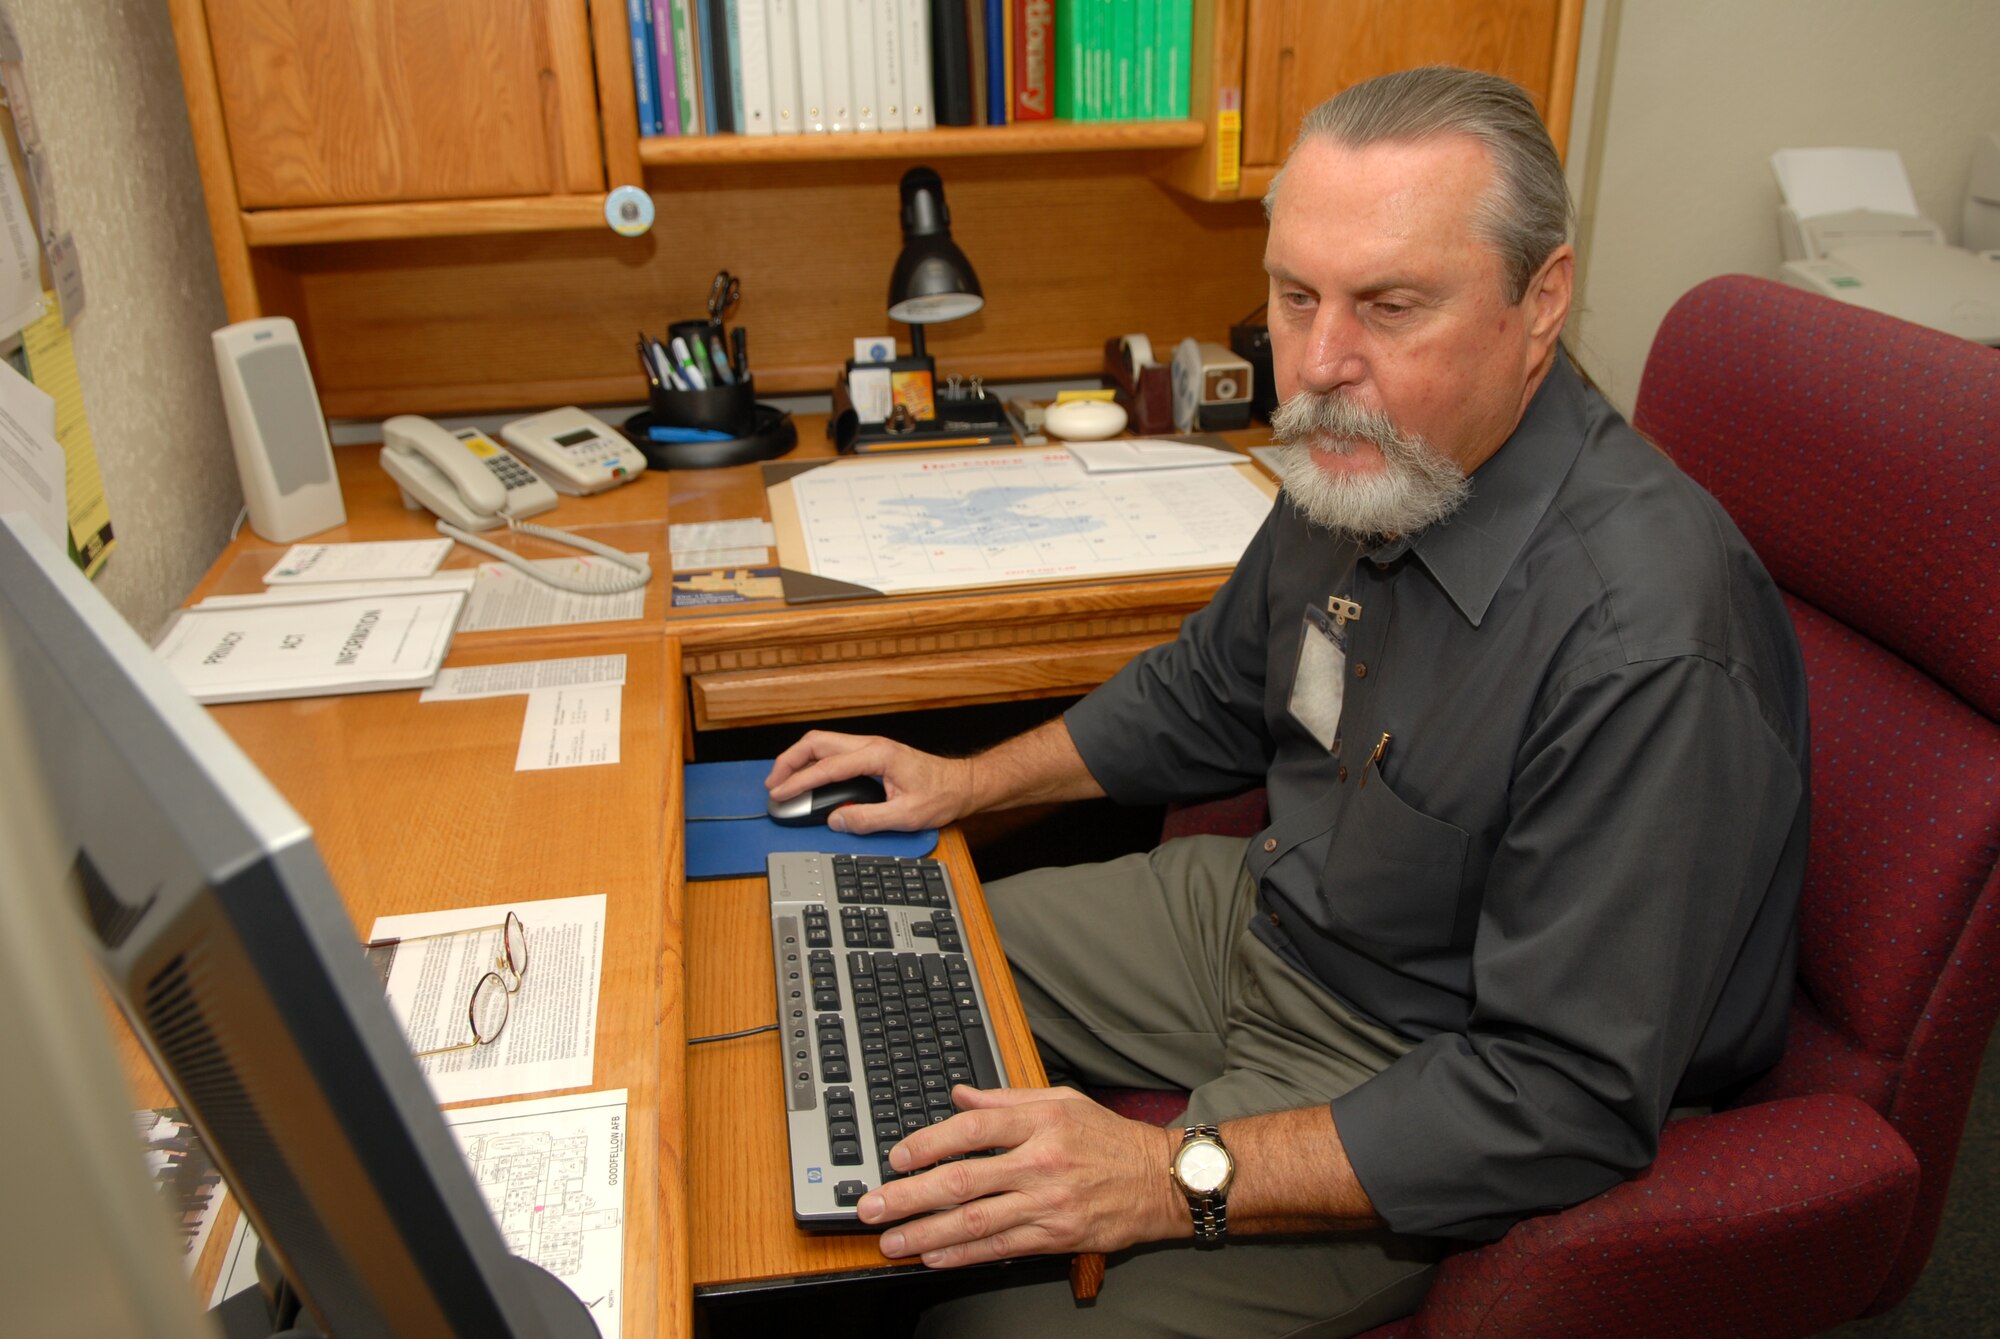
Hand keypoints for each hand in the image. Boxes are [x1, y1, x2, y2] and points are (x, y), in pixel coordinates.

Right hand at [765, 730, 974, 833]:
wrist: (962, 784)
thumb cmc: (941, 795)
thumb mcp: (906, 815)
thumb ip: (867, 819)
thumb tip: (836, 820)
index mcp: (878, 755)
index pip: (827, 766)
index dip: (799, 781)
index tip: (780, 794)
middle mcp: (871, 745)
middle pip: (817, 742)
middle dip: (789, 761)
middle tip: (772, 784)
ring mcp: (871, 747)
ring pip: (823, 743)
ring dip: (799, 759)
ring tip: (783, 781)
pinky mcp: (872, 754)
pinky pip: (834, 751)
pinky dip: (813, 761)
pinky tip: (806, 776)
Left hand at [857, 1086, 1186, 1267]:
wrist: (1162, 1179)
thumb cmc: (1110, 1138)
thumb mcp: (1062, 1101)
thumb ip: (1005, 1100)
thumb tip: (957, 1096)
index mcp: (1041, 1121)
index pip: (972, 1131)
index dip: (928, 1144)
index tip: (896, 1157)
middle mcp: (1041, 1162)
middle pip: (962, 1181)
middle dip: (909, 1196)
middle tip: (872, 1207)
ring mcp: (1048, 1202)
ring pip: (975, 1221)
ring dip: (925, 1233)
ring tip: (891, 1241)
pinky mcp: (1057, 1235)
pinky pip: (1001, 1248)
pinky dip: (963, 1255)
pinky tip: (933, 1257)